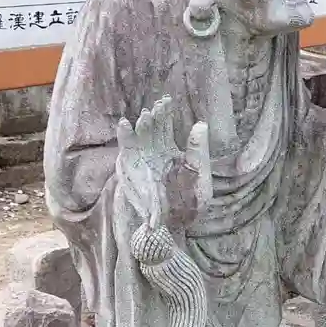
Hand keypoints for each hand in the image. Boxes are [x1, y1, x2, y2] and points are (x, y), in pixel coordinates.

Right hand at [116, 96, 211, 232]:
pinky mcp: (130, 171)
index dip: (166, 114)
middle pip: (151, 129)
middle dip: (153, 117)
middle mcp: (153, 153)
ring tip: (145, 115)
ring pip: (138, 137)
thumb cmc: (189, 203)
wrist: (175, 226)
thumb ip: (199, 151)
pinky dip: (124, 138)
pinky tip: (124, 124)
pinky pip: (126, 152)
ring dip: (140, 126)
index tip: (168, 100)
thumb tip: (201, 124)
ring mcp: (141, 161)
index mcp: (169, 151)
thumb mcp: (200, 175)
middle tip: (157, 106)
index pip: (165, 127)